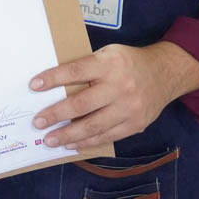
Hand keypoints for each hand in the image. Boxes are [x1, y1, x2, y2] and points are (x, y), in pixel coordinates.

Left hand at [29, 42, 187, 150]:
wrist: (164, 73)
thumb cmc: (128, 62)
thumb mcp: (108, 54)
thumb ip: (87, 67)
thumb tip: (56, 85)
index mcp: (109, 64)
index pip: (75, 72)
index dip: (53, 79)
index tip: (34, 86)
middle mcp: (119, 86)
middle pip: (81, 103)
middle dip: (56, 114)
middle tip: (38, 122)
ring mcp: (128, 108)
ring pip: (93, 126)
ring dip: (68, 134)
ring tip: (49, 140)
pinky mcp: (135, 125)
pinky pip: (106, 136)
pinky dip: (87, 142)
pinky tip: (71, 143)